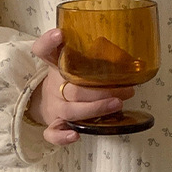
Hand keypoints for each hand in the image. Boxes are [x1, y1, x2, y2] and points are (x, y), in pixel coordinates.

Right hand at [28, 28, 135, 146]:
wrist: (46, 98)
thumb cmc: (68, 77)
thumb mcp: (74, 59)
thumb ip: (90, 51)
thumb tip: (123, 49)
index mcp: (55, 66)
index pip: (44, 51)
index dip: (49, 42)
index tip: (60, 34)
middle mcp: (53, 86)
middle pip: (73, 89)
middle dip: (101, 90)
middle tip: (126, 88)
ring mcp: (53, 107)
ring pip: (70, 111)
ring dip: (95, 109)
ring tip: (117, 104)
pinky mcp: (53, 124)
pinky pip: (52, 133)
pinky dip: (62, 137)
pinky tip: (75, 136)